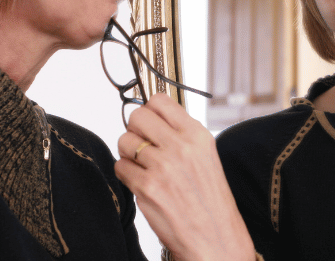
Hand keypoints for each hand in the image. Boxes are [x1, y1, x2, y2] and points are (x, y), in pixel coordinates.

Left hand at [115, 93, 255, 260]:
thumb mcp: (206, 155)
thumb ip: (182, 134)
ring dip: (128, 152)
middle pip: (137, 116)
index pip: (160, 101)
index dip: (149, 110)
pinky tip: (142, 182)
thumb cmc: (210, 198)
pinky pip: (120, 166)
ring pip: (124, 140)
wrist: (214, 234)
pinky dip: (126, 174)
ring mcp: (163, 166)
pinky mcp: (147, 187)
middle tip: (142, 143)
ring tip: (142, 165)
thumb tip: (153, 117)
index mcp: (198, 134)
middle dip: (135, 129)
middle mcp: (181, 146)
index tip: (150, 121)